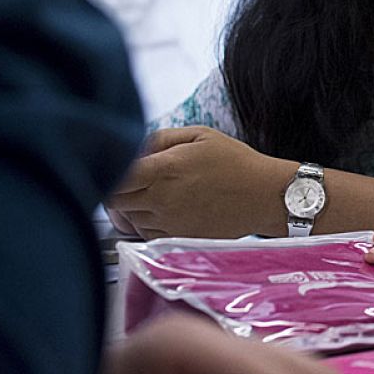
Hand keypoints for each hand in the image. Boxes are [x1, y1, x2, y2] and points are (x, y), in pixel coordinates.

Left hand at [108, 126, 285, 238]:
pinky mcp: (177, 238)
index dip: (107, 172)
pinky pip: (145, 233)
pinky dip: (146, 223)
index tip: (115, 166)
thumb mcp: (200, 135)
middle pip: (113, 201)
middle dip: (115, 190)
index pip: (112, 177)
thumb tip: (132, 147)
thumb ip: (159, 138)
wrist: (266, 196)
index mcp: (165, 169)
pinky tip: (163, 210)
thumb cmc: (236, 163)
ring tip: (152, 194)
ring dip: (130, 207)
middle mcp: (162, 199)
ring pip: (127, 219)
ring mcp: (169, 222)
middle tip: (130, 181)